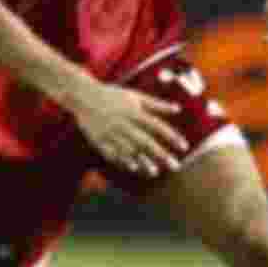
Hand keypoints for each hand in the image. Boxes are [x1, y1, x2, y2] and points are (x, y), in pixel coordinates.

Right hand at [70, 78, 188, 175]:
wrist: (83, 95)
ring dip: (143, 161)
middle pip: (146, 141)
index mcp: (134, 111)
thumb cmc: (113, 95)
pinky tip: (133, 167)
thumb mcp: (135, 96)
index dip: (171, 136)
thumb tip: (178, 109)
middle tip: (176, 166)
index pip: (157, 125)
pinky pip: (113, 152)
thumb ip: (156, 104)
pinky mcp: (99, 139)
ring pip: (130, 150)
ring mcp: (111, 132)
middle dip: (161, 154)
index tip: (184, 147)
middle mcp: (124, 123)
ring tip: (155, 172)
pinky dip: (123, 160)